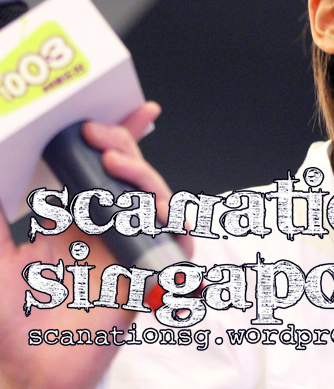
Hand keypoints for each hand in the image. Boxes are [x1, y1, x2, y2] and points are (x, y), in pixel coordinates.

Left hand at [0, 102, 186, 388]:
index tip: (140, 110)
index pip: (106, 166)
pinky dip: (174, 225)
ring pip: (160, 201)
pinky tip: (153, 215)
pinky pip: (177, 245)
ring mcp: (131, 250)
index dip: (126, 135)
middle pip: (136, 175)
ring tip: (119, 171)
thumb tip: (2, 157)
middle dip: (129, 149)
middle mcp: (107, 229)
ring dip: (147, 179)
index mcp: (75, 216)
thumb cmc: (8, 319)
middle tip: (104, 143)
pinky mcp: (148, 276)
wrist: (28, 371)